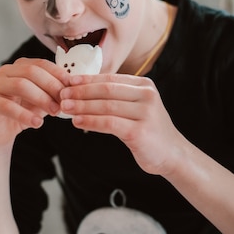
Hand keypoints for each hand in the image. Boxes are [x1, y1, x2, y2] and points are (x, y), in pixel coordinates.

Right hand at [0, 58, 69, 145]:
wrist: (1, 131)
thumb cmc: (23, 111)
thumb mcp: (43, 99)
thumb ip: (54, 92)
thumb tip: (74, 87)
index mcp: (20, 66)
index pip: (41, 64)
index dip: (58, 74)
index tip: (71, 86)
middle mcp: (6, 72)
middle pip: (32, 72)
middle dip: (51, 86)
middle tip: (64, 102)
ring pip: (21, 86)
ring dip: (41, 99)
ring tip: (54, 112)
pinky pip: (8, 107)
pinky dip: (25, 115)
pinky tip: (38, 123)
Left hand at [60, 73, 182, 175]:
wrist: (172, 154)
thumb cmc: (149, 130)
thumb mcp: (137, 107)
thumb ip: (117, 98)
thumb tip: (82, 91)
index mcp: (145, 85)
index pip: (110, 79)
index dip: (87, 80)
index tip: (68, 82)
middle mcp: (147, 96)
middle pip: (106, 90)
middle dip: (81, 92)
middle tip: (62, 94)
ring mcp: (145, 113)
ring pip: (106, 106)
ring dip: (82, 106)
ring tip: (65, 108)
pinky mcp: (140, 131)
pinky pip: (109, 123)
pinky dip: (91, 121)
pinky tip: (77, 122)